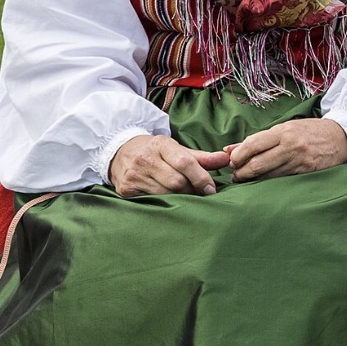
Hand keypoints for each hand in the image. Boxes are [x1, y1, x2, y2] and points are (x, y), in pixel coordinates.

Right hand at [109, 134, 230, 196]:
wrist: (120, 152)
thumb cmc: (155, 152)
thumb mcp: (177, 149)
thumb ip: (202, 157)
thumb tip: (227, 159)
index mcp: (160, 144)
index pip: (184, 162)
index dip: (200, 177)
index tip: (210, 189)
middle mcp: (145, 159)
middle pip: (177, 181)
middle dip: (191, 189)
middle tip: (197, 192)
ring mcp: (134, 174)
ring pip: (165, 194)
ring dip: (179, 197)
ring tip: (183, 194)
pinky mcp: (126, 189)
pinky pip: (152, 200)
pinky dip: (163, 202)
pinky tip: (166, 198)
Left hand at [225, 118, 346, 180]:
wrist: (342, 137)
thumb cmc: (310, 131)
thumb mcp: (286, 127)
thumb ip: (258, 139)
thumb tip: (229, 149)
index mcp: (284, 131)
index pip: (253, 144)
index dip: (238, 155)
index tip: (232, 161)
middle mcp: (291, 146)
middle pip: (257, 163)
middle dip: (242, 172)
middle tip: (236, 175)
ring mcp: (300, 162)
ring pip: (268, 176)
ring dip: (253, 180)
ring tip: (246, 180)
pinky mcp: (307, 174)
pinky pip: (282, 181)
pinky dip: (269, 183)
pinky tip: (262, 183)